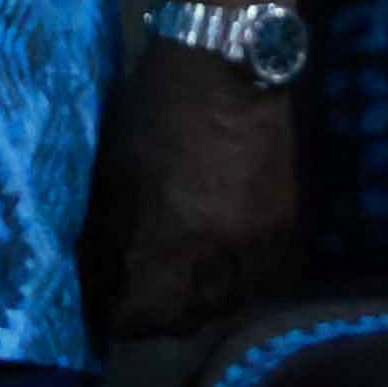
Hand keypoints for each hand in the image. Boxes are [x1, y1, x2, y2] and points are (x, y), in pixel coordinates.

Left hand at [100, 38, 296, 340]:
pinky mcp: (288, 228)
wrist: (231, 67)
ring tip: (183, 280)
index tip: (108, 305)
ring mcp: (260, 246)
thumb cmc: (156, 113)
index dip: (118, 317)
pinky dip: (237, 277)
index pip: (138, 318)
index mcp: (168, 245)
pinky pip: (260, 277)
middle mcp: (219, 259)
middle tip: (142, 295)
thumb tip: (99, 285)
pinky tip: (221, 258)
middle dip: (158, 314)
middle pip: (184, 320)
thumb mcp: (114, 177)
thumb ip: (107, 240)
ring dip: (200, 300)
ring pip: (225, 303)